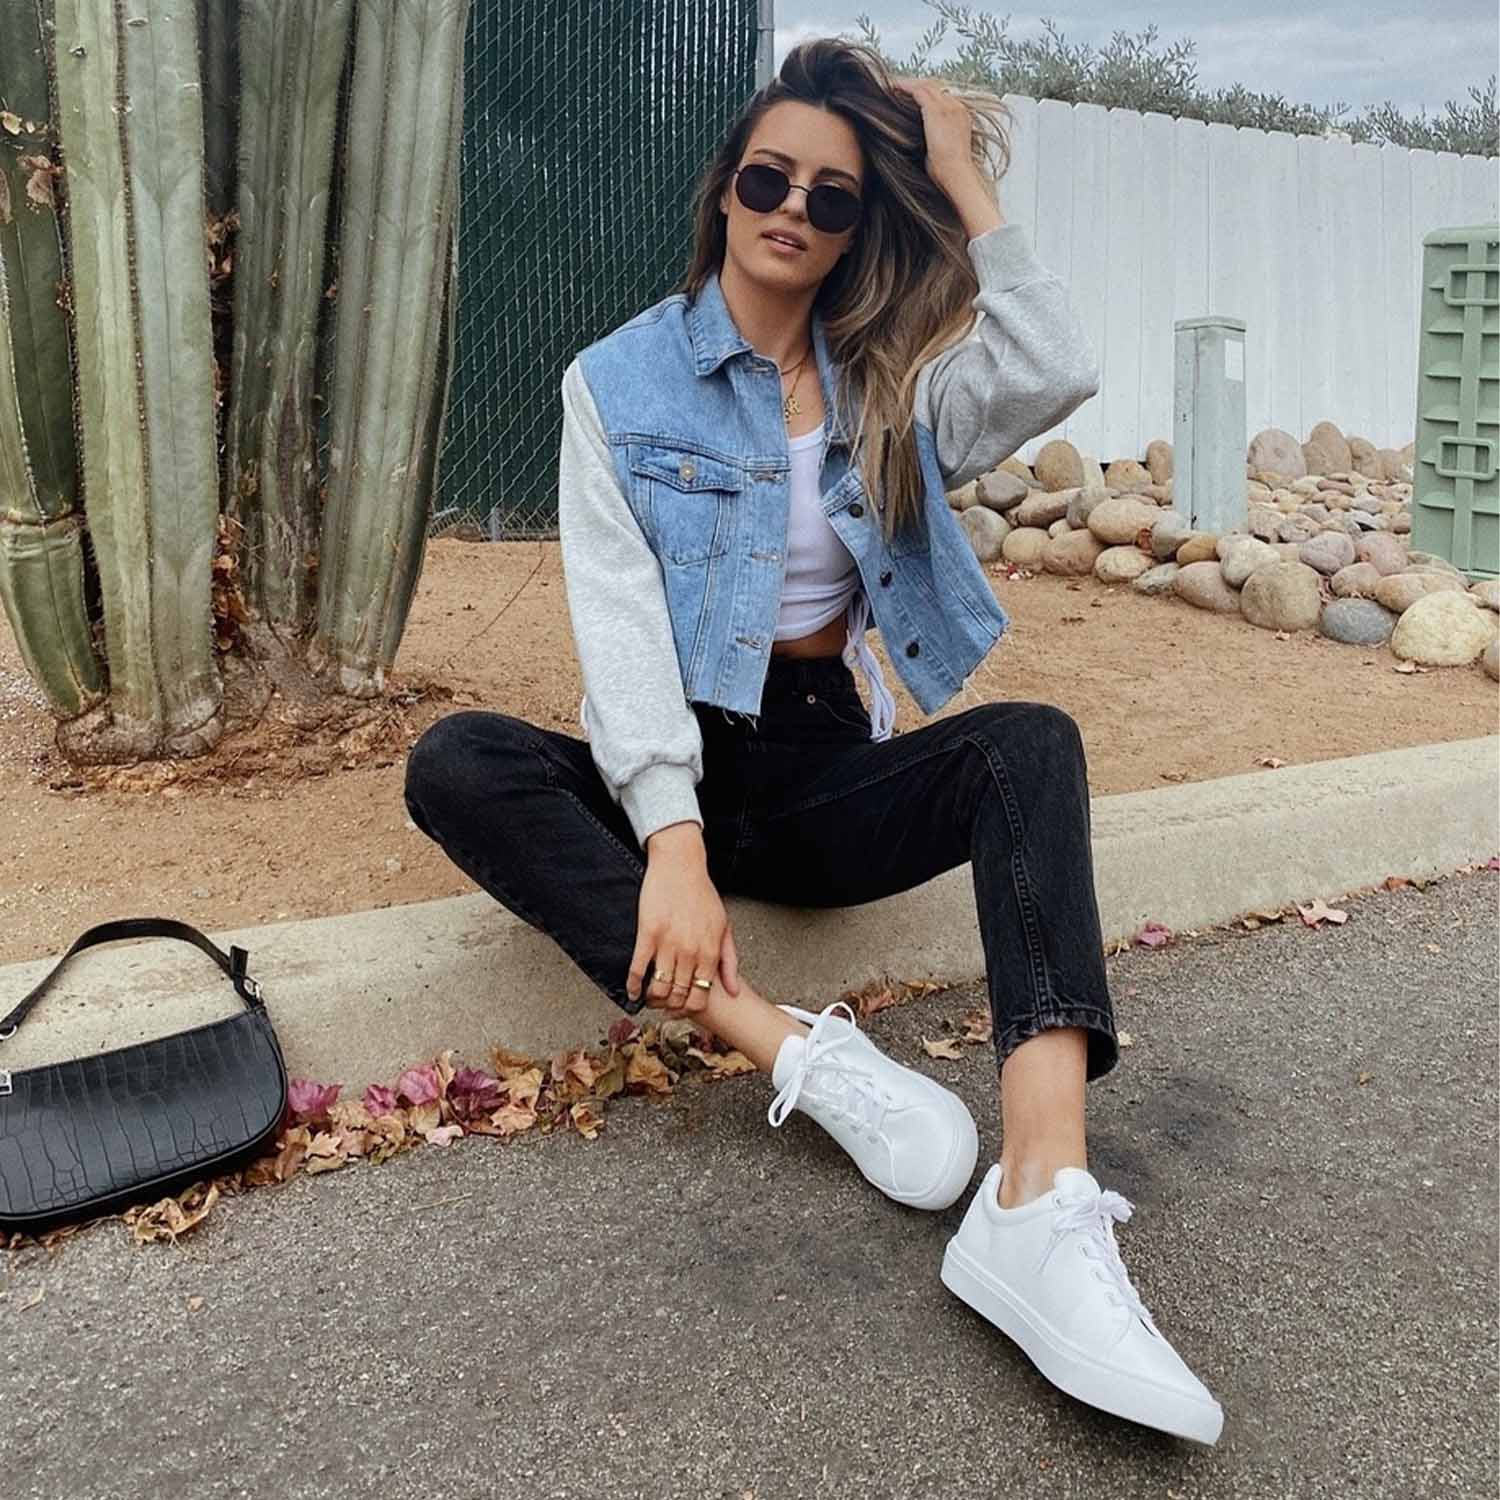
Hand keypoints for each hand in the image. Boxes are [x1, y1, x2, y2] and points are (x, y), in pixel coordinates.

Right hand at [628, 830, 741, 1011]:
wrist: (681, 865)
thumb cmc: (702, 895)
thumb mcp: (724, 928)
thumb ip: (729, 961)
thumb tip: (733, 991)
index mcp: (710, 951)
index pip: (700, 996)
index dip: (689, 1009)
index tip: (682, 1009)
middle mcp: (690, 951)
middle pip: (678, 996)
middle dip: (670, 1007)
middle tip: (664, 1007)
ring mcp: (668, 943)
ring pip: (658, 987)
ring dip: (652, 998)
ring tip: (649, 998)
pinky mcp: (647, 933)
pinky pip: (637, 968)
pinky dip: (633, 985)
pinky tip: (632, 991)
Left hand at [892, 78, 980, 194]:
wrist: (957, 174)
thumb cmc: (949, 171)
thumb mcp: (943, 151)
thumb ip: (935, 141)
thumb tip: (920, 144)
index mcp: (960, 115)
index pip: (941, 97)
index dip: (925, 94)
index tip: (911, 98)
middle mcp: (955, 106)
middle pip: (933, 86)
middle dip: (915, 85)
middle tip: (898, 87)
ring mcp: (946, 106)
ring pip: (924, 85)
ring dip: (907, 84)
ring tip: (892, 86)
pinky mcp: (934, 110)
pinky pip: (917, 91)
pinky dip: (903, 88)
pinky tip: (892, 89)